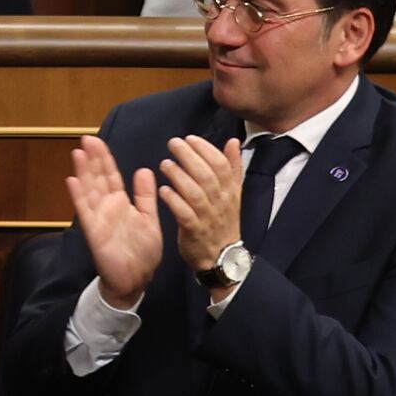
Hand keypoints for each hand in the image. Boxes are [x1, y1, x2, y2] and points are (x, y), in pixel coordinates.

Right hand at [67, 133, 169, 306]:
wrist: (137, 279)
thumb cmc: (143, 252)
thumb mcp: (150, 220)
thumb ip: (145, 196)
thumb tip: (144, 170)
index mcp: (121, 203)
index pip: (111, 176)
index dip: (104, 159)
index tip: (97, 140)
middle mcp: (107, 207)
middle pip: (98, 179)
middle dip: (92, 159)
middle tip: (87, 138)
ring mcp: (99, 218)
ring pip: (89, 190)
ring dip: (83, 172)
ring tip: (78, 153)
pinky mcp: (94, 232)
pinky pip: (85, 211)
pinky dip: (78, 196)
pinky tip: (72, 181)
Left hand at [156, 133, 249, 280]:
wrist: (222, 257)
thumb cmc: (223, 220)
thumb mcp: (233, 193)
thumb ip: (232, 167)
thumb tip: (233, 141)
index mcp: (230, 191)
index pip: (221, 165)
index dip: (205, 149)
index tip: (189, 138)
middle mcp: (220, 202)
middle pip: (206, 175)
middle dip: (189, 156)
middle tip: (173, 143)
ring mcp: (208, 217)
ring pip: (195, 193)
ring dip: (179, 176)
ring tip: (165, 164)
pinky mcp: (194, 231)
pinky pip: (184, 214)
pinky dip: (174, 201)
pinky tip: (163, 190)